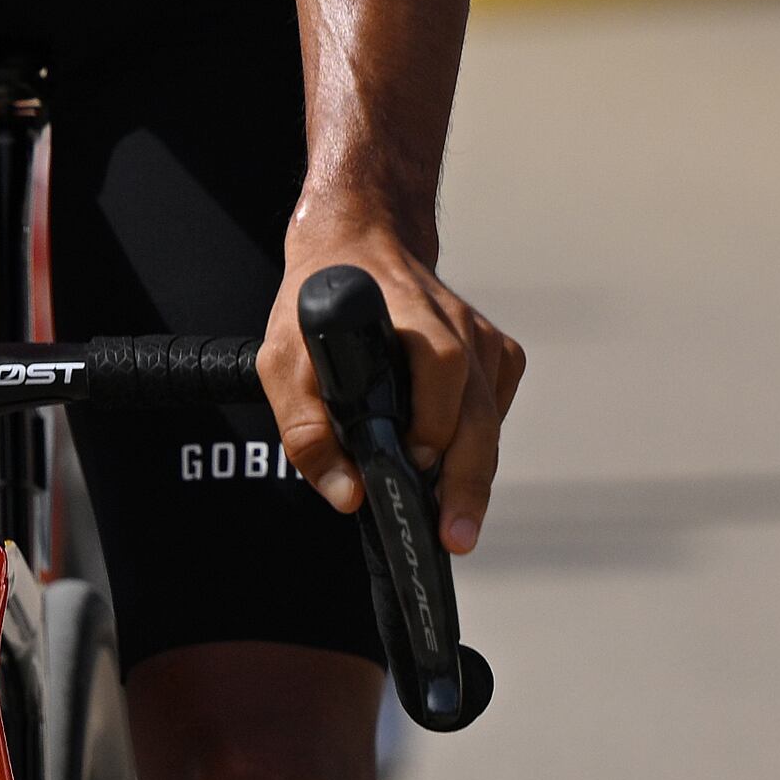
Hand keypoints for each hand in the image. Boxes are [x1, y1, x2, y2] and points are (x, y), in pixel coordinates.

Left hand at [255, 206, 526, 556]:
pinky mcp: (495, 352)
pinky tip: (453, 467)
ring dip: (475, 473)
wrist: (354, 245)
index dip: (436, 417)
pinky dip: (479, 444)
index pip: (441, 363)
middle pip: (479, 407)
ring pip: (492, 416)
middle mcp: (453, 322)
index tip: (419, 464)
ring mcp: (480, 336)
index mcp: (407, 313)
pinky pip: (497, 410)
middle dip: (469, 477)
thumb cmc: (316, 307)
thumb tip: (348, 495)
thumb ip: (305, 429)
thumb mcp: (282, 360)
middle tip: (455, 534)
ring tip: (455, 525)